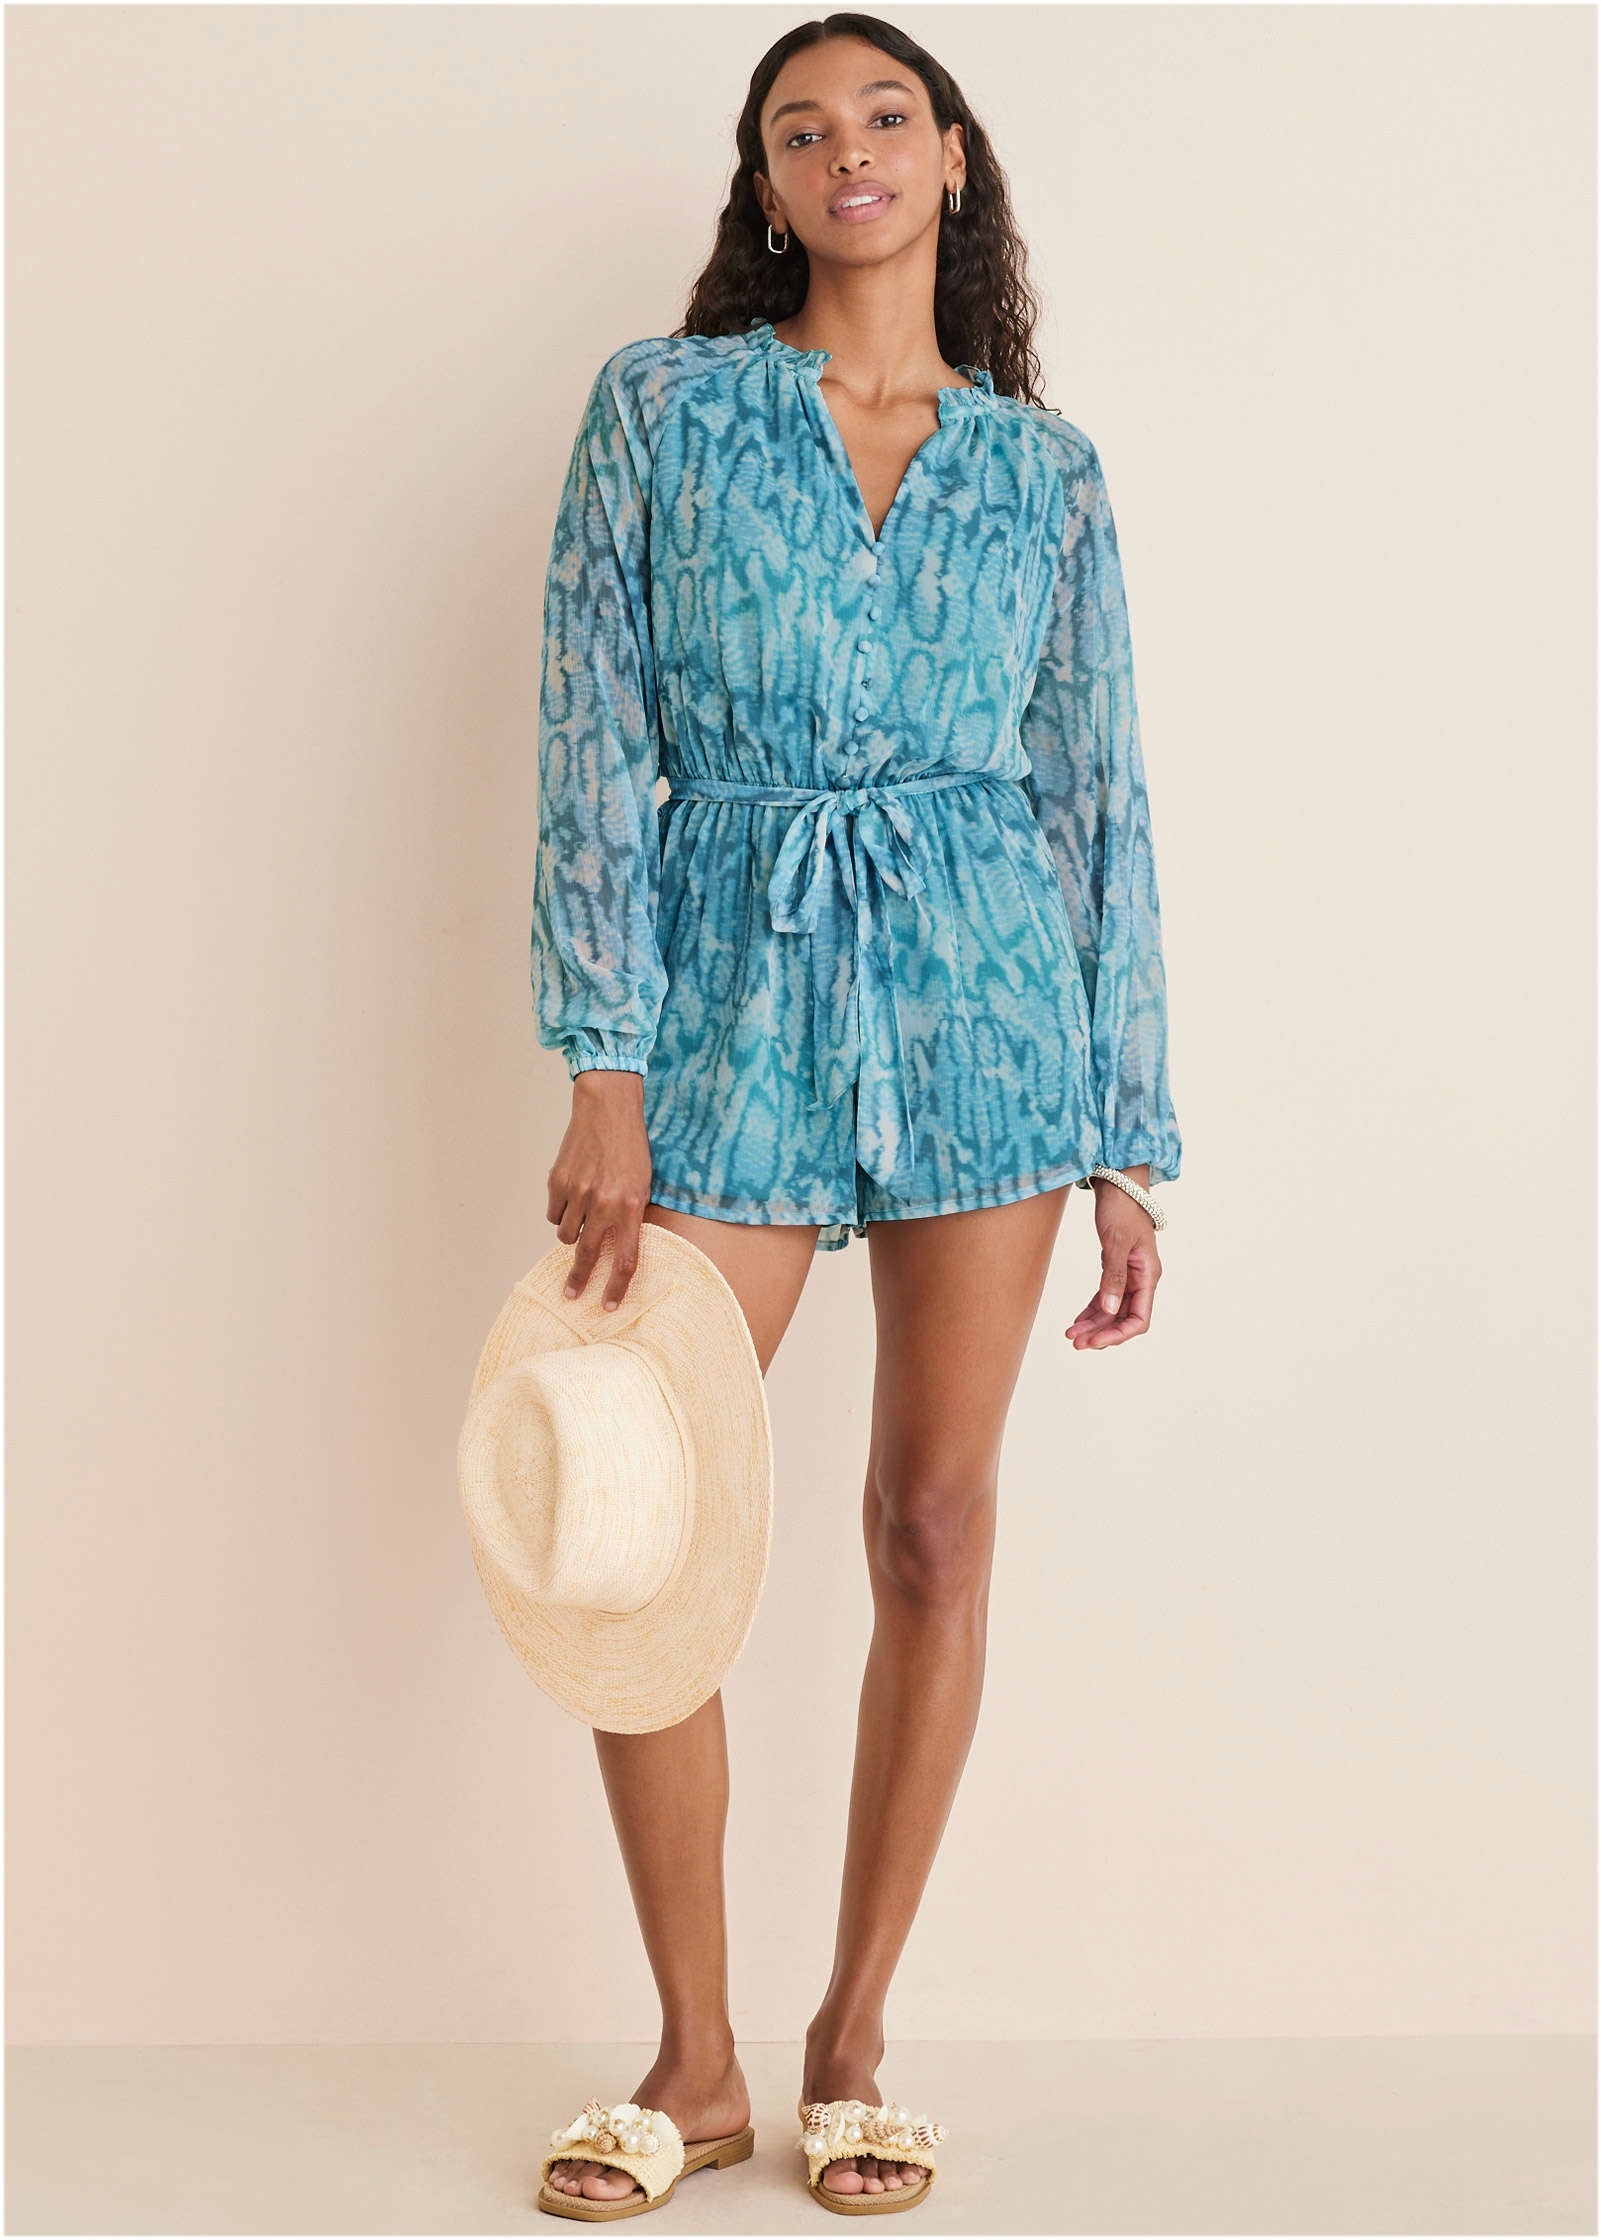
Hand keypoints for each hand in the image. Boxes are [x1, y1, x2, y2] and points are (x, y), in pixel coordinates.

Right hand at [546, 1070, 653, 1310]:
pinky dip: (561, 1213)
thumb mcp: (643, 1184)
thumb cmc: (631, 1147)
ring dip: (573, 1235)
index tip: (608, 1306)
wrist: (607, 1109)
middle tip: (571, 1294)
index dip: (616, 1288)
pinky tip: (571, 1199)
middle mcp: (602, 1204)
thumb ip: (630, 1216)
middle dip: (579, 1280)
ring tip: (582, 1218)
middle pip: (588, 1255)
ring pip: (567, 1235)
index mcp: (629, 1206)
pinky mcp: (558, 1182)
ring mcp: (577, 1193)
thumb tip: (616, 1248)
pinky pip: (554, 1214)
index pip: (625, 1259)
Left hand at [1066, 1171, 1161, 1349]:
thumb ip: (1112, 1277)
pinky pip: (1105, 1297)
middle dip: (1101, 1333)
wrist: (1118, 1182)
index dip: (1118, 1334)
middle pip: (1124, 1318)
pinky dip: (1092, 1310)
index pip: (1139, 1318)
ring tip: (1071, 1335)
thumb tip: (1108, 1310)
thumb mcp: (1115, 1241)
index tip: (1094, 1342)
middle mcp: (1141, 1279)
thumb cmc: (1121, 1207)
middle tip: (1075, 1342)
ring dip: (1094, 1324)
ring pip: (1112, 1309)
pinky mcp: (1116, 1268)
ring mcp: (1129, 1274)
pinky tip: (1077, 1320)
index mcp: (1148, 1275)